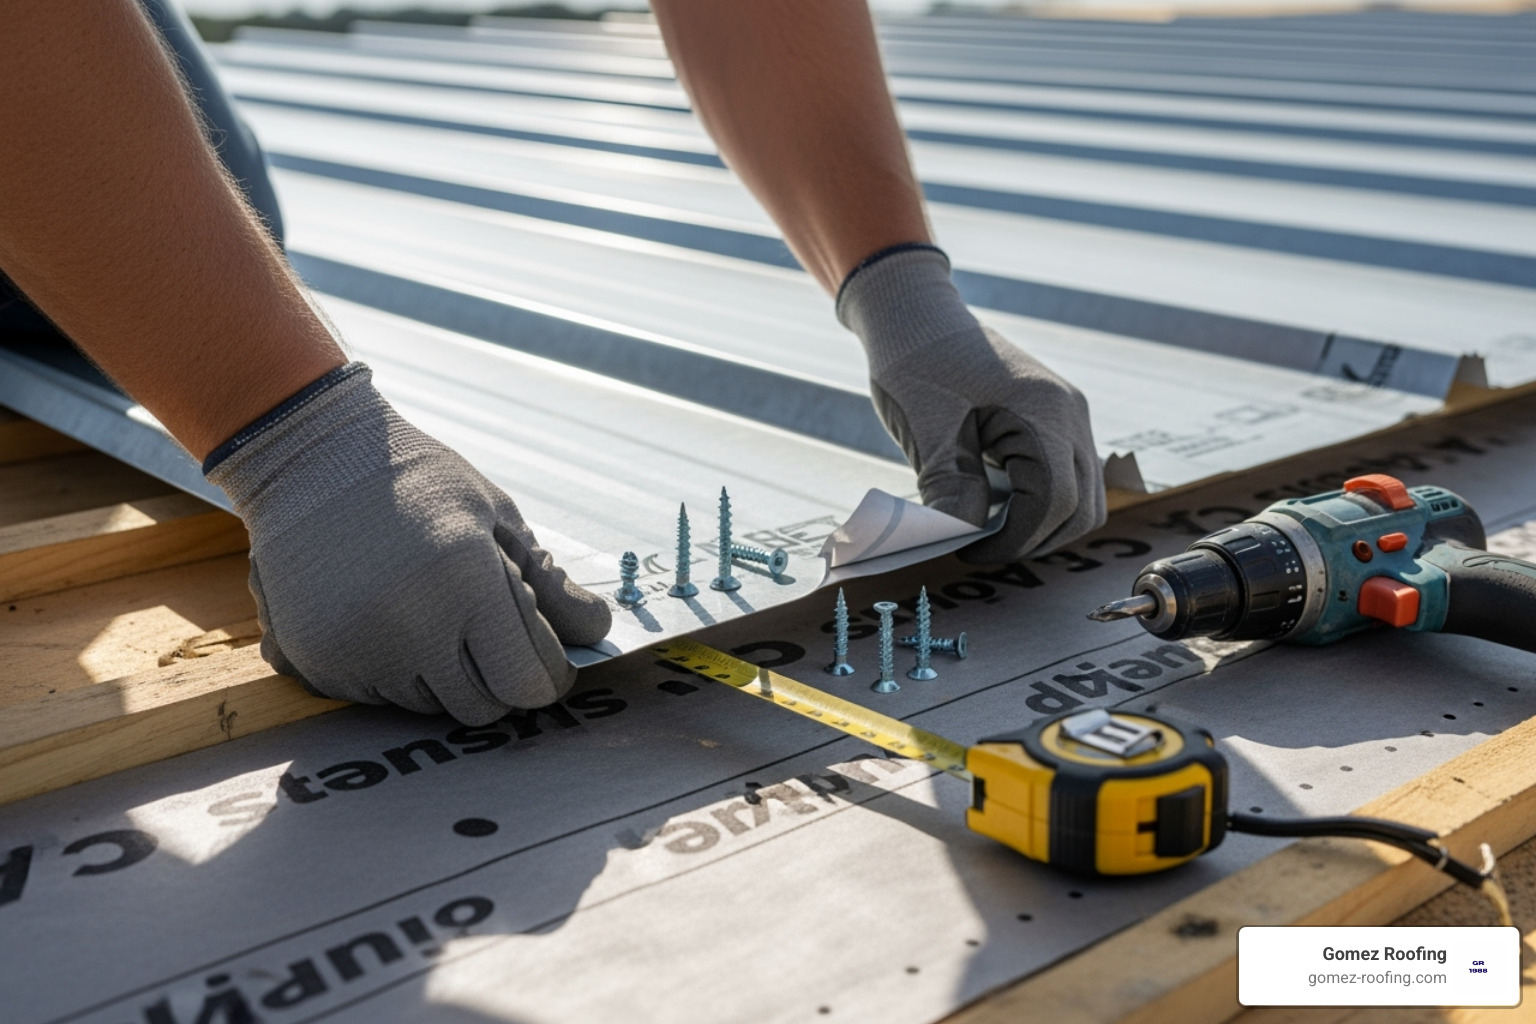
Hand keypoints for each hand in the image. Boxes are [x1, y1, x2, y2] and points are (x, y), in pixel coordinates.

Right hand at [205, 364, 610, 723]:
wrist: (311, 459)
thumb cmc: (419, 482)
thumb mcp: (497, 518)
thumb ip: (549, 584)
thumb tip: (596, 630)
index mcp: (467, 584)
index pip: (529, 682)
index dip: (547, 674)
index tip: (548, 655)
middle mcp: (411, 628)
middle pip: (483, 708)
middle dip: (500, 680)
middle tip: (491, 633)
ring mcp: (358, 652)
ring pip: (430, 706)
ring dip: (445, 675)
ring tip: (430, 610)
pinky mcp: (318, 664)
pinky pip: (377, 698)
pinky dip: (393, 672)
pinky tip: (386, 615)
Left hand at [838, 246, 1105, 561]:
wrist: (916, 315)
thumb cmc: (916, 364)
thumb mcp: (927, 433)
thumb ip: (949, 491)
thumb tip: (961, 540)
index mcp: (1043, 412)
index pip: (1055, 501)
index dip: (1016, 539)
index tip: (970, 550)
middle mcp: (1070, 414)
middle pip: (1082, 508)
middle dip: (1033, 539)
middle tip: (979, 547)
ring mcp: (1069, 416)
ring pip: (1082, 497)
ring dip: (1040, 524)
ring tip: (987, 528)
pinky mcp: (1057, 420)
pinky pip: (1067, 476)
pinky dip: (1039, 502)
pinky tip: (995, 502)